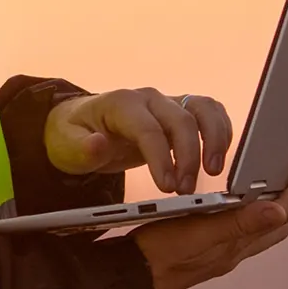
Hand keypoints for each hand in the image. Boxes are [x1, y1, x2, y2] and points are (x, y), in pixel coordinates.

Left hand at [43, 88, 232, 193]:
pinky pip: (209, 112)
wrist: (81, 124)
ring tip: (213, 171)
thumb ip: (82, 148)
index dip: (161, 158)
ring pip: (203, 109)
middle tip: (186, 190)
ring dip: (214, 139)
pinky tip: (217, 157)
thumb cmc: (74, 136)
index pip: (148, 129)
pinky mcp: (180, 111)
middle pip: (181, 119)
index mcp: (122, 104)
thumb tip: (98, 144)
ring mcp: (167, 102)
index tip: (168, 187)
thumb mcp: (67, 146)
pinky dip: (220, 131)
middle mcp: (149, 98)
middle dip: (189, 156)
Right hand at [131, 152, 287, 288]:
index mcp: (237, 243)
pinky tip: (257, 209)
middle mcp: (237, 249)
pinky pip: (249, 231)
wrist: (131, 278)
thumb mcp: (198, 233)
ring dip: (286, 209)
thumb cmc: (159, 253)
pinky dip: (261, 216)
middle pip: (282, 224)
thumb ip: (238, 223)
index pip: (282, 213)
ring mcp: (225, 252)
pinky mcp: (212, 251)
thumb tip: (280, 210)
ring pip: (268, 229)